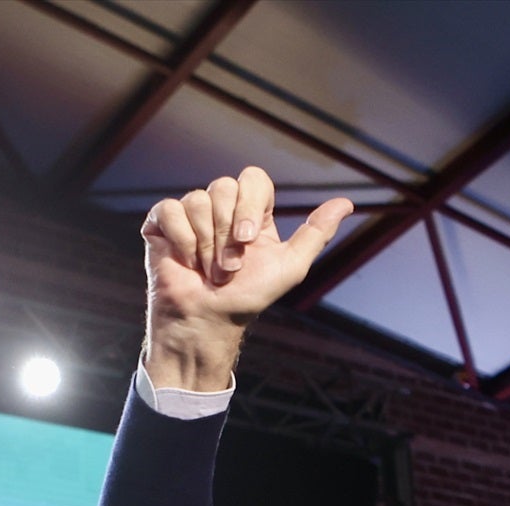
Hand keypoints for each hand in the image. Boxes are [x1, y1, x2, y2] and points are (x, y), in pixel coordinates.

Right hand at [141, 167, 352, 389]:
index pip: (253, 179)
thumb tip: (346, 203)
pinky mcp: (163, 224)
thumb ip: (315, 233)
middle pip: (224, 186)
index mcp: (251, 212)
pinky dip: (181, 240)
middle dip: (226, 233)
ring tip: (207, 270)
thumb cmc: (248, 298)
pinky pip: (170, 209)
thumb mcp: (290, 267)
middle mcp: (222, 208)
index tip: (247, 240)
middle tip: (228, 266)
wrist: (209, 322)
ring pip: (197, 200)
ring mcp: (191, 214)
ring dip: (206, 244)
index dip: (249, 205)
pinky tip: (185, 261)